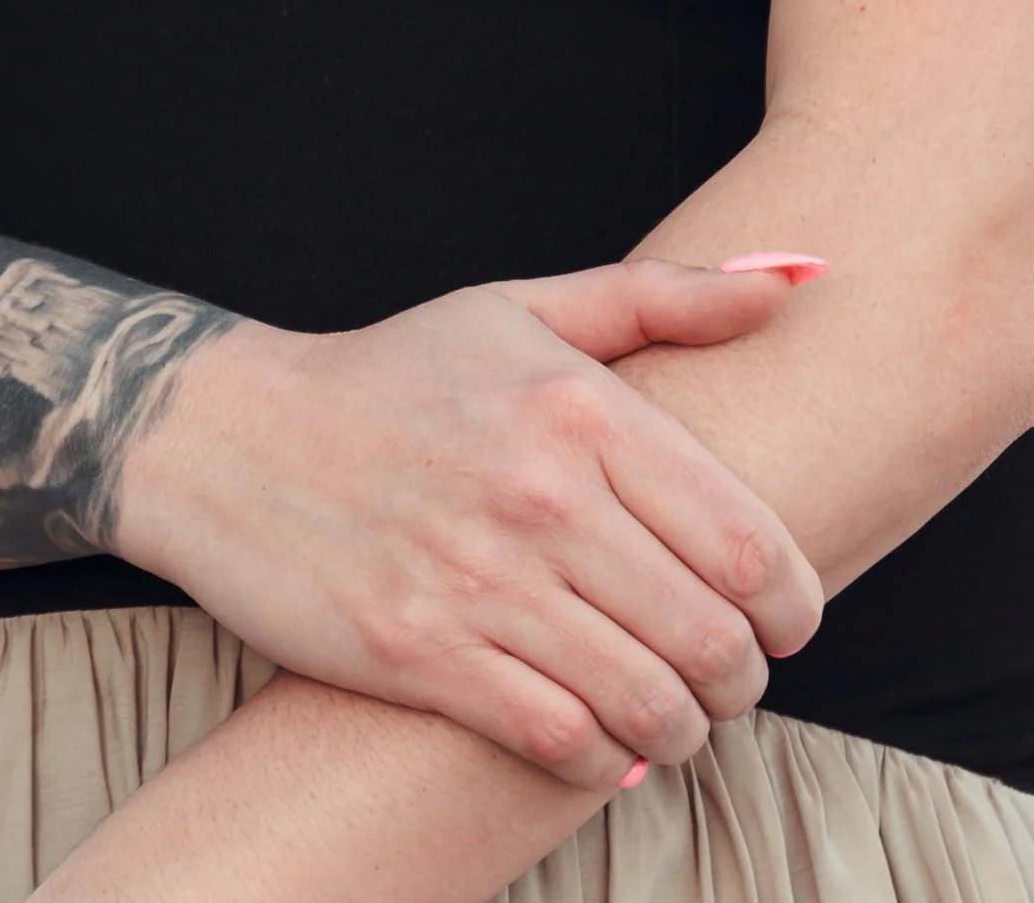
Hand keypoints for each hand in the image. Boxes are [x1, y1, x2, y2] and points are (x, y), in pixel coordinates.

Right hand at [109, 260, 825, 790]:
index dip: (795, 606)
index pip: (749, 543)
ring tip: (673, 717)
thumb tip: (803, 275)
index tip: (784, 621)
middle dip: (743, 679)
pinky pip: (559, 740)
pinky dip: (600, 758)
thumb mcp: (525, 308)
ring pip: (646, 702)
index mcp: (580, 406)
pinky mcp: (418, 653)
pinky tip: (600, 740)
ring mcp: (478, 578)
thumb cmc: (396, 373)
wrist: (229, 436)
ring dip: (681, 730)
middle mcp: (540, 492)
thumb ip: (668, 296)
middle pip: (712, 637)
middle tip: (729, 678)